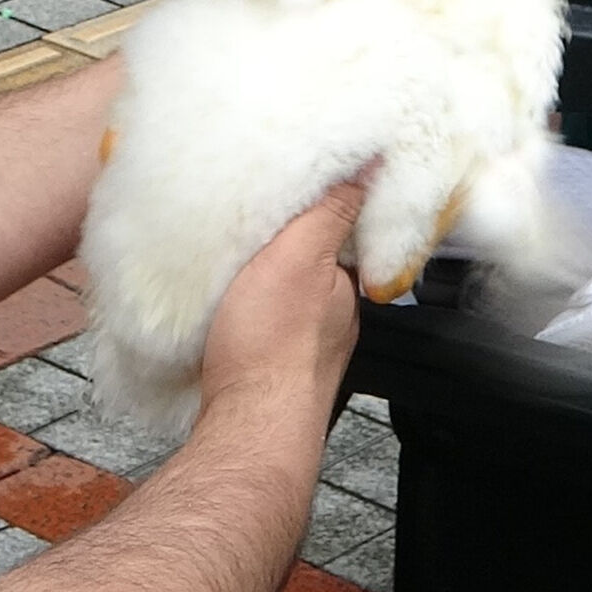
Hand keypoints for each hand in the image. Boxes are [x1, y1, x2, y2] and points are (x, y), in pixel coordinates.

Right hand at [198, 178, 367, 425]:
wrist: (245, 425)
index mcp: (346, 286)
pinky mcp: (265, 364)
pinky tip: (222, 300)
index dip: (320, 204)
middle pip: (311, 261)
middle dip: (288, 238)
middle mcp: (330, 317)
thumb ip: (332, 212)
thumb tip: (368, 166)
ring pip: (283, 293)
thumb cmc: (272, 348)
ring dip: (263, 273)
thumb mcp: (301, 257)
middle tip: (254, 212)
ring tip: (233, 250)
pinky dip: (245, 304)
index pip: (341, 230)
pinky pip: (258, 321)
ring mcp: (299, 344)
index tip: (296, 184)